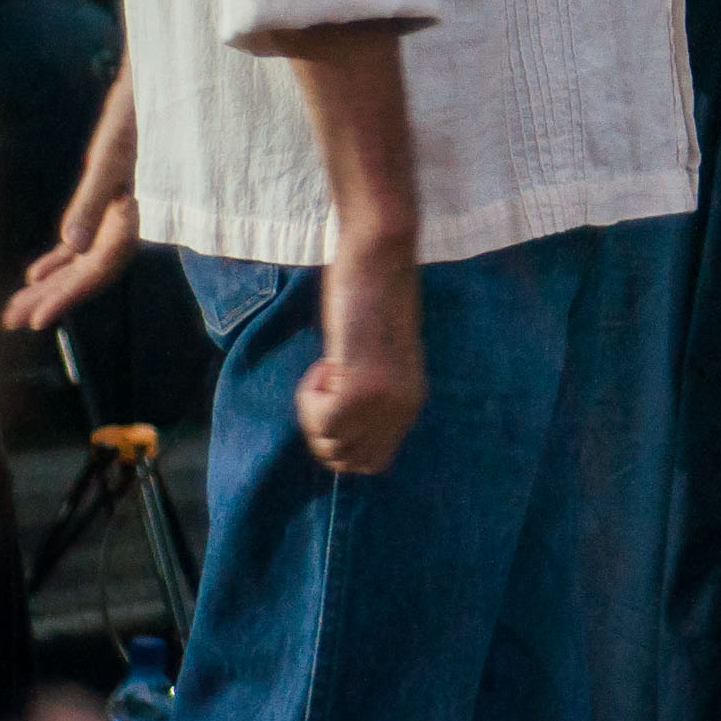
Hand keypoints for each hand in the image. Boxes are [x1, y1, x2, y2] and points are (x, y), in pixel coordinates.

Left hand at [7, 62, 139, 332]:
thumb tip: (73, 243)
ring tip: (19, 305)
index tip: (36, 323)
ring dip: (55, 279)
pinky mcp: (116, 189)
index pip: (100, 265)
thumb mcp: (116, 146)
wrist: (172, 68)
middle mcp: (131, 212)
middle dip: (52, 295)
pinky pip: (90, 233)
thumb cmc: (145, 102)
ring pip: (88, 254)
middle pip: (91, 267)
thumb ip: (96, 196)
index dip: (69, 294)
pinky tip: (42, 269)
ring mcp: (123, 203)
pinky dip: (65, 253)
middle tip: (11, 321)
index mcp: (137, 207)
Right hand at [296, 232, 425, 474]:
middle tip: (327, 382)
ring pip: (331, 446)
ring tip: (330, 367)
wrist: (379, 259)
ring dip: (315, 411)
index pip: (372, 461)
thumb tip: (338, 436)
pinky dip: (309, 397)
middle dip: (323, 429)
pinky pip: (321, 423)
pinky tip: (326, 362)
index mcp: (411, 402)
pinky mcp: (361, 388)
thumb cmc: (370, 298)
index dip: (341, 437)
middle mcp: (404, 408)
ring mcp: (385, 402)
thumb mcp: (378, 358)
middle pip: (348, 461)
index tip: (336, 393)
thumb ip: (370, 395)